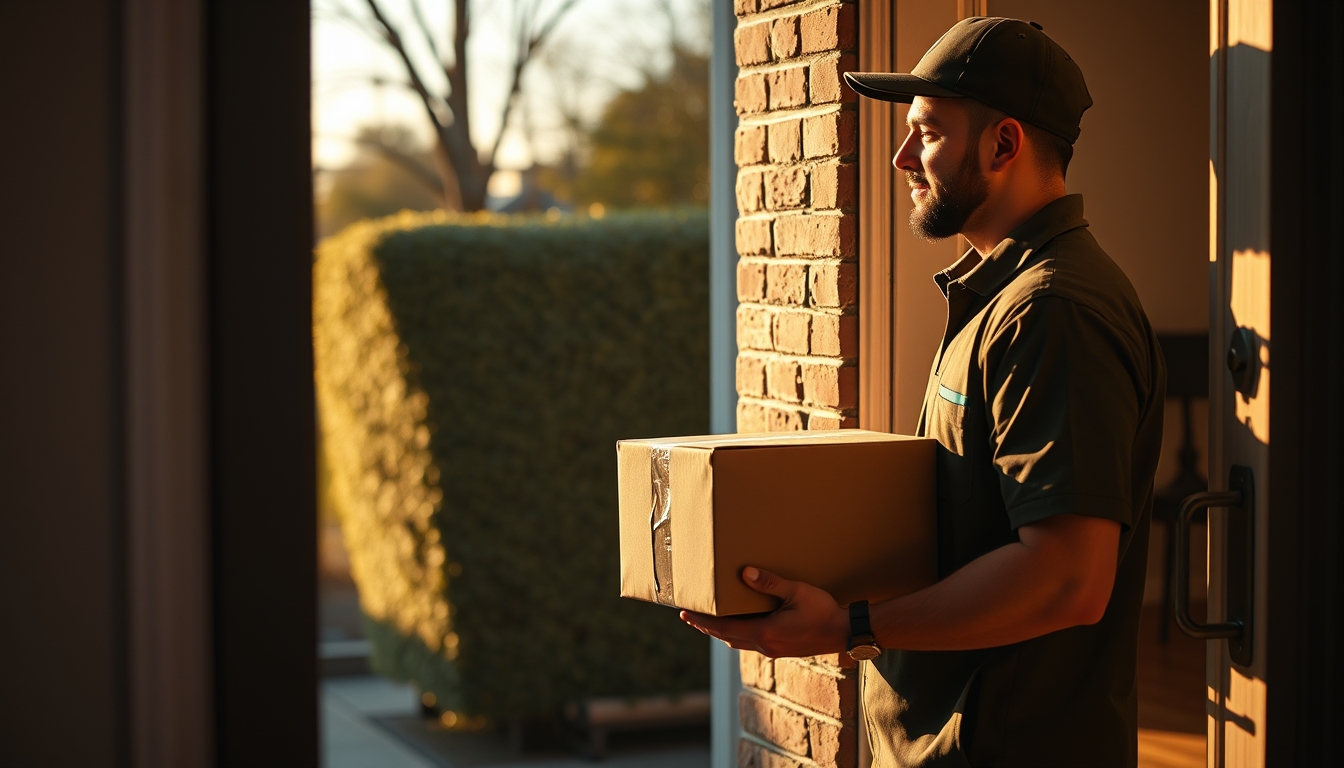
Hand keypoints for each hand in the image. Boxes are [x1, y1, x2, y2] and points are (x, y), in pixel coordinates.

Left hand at [679, 567, 848, 658]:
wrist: (845, 633)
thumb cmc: (822, 610)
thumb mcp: (796, 592)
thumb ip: (770, 583)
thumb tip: (745, 573)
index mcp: (765, 632)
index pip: (724, 628)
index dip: (702, 621)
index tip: (685, 614)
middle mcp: (765, 645)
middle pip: (726, 638)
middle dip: (706, 627)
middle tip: (689, 617)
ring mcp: (773, 650)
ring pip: (738, 642)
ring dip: (720, 633)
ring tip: (707, 623)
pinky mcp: (781, 650)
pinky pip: (751, 643)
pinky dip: (737, 635)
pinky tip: (738, 627)